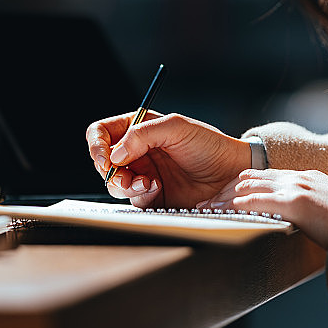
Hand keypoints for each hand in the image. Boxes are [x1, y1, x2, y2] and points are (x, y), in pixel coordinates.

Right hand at [86, 112, 250, 207]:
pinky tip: (157, 189)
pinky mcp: (151, 195)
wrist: (231, 173)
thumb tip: (115, 154)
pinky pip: (132, 199)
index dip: (97, 144)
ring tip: (147, 184)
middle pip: (103, 161)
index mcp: (138, 128)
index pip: (102, 133)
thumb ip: (142, 134)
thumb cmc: (209, 145)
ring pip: (114, 183)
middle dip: (110, 171)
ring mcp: (142, 173)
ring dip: (124, 185)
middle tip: (126, 177)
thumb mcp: (176, 128)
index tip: (105, 157)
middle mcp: (136, 151)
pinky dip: (140, 195)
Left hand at [200, 169, 327, 248]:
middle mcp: (298, 177)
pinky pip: (257, 201)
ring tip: (204, 210)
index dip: (239, 186)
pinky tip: (220, 214)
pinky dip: (234, 207)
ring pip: (248, 186)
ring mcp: (297, 187)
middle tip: (204, 205)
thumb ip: (315, 214)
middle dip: (224, 191)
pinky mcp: (296, 202)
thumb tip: (306, 228)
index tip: (221, 198)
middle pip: (250, 177)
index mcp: (307, 178)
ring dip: (223, 198)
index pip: (263, 176)